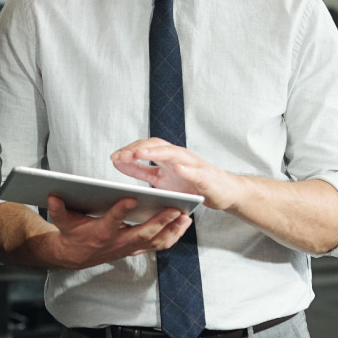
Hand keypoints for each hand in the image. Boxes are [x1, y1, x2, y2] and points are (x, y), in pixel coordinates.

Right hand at [41, 195, 190, 268]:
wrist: (76, 256)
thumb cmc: (72, 234)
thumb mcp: (63, 221)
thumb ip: (59, 209)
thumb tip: (52, 195)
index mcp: (100, 233)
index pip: (111, 222)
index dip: (120, 211)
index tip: (131, 197)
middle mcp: (118, 243)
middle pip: (143, 234)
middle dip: (160, 221)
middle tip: (175, 208)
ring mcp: (130, 248)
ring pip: (156, 242)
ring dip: (172, 230)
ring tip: (186, 216)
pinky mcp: (138, 248)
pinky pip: (159, 245)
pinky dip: (174, 235)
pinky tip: (184, 223)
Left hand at [111, 138, 244, 210]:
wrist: (224, 191)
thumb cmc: (191, 184)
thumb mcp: (160, 178)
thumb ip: (140, 170)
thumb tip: (117, 162)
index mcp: (166, 157)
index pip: (145, 147)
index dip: (129, 150)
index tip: (113, 157)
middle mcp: (179, 156)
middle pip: (156, 146)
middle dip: (138, 149)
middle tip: (122, 155)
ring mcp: (193, 165)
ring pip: (173, 154)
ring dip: (156, 152)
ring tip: (140, 154)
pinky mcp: (206, 177)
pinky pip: (196, 171)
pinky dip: (187, 169)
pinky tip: (178, 169)